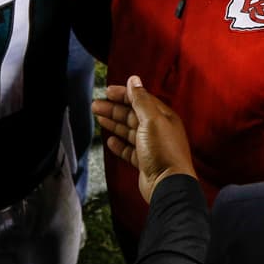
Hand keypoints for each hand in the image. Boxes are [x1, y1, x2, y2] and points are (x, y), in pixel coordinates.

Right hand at [93, 75, 196, 203]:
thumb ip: (141, 99)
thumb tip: (134, 79)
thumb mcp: (151, 119)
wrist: (168, 184)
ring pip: (129, 131)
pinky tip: (109, 141)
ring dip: (114, 123)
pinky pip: (129, 150)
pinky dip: (119, 144)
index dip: (124, 94)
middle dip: (114, 108)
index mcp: (163, 116)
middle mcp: (158, 130)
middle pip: (132, 115)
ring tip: (98, 117)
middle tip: (95, 105)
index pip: (141, 100)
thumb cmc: (162, 150)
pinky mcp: (144, 162)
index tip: (107, 91)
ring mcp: (151, 147)